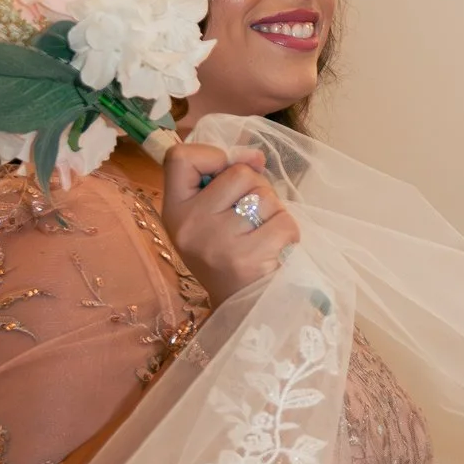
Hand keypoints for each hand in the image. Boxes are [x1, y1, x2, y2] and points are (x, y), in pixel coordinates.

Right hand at [163, 137, 301, 304]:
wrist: (238, 307)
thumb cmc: (229, 252)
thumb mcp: (212, 215)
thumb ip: (228, 179)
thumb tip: (256, 156)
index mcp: (175, 210)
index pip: (179, 157)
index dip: (212, 155)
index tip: (227, 171)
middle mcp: (189, 225)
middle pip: (238, 173)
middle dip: (257, 189)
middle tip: (249, 219)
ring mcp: (217, 241)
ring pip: (265, 195)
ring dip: (273, 212)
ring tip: (261, 235)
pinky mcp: (246, 258)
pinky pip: (283, 220)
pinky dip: (288, 231)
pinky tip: (274, 248)